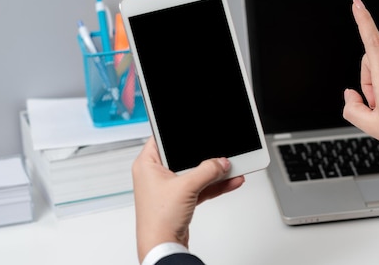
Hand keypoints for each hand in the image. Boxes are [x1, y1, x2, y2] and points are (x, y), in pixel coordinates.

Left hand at [132, 138, 244, 261]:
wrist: (162, 247)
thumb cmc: (157, 219)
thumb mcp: (186, 187)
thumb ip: (207, 171)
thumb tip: (220, 162)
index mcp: (147, 164)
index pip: (163, 139)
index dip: (179, 134)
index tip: (196, 131)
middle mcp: (156, 175)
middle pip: (184, 156)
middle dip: (205, 156)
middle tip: (219, 152)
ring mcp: (169, 188)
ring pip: (195, 173)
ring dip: (213, 172)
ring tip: (231, 167)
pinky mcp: (179, 200)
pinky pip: (200, 187)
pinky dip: (214, 185)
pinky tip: (229, 181)